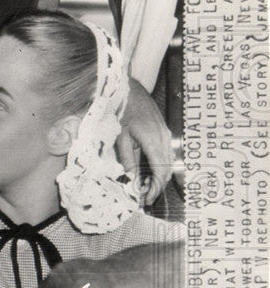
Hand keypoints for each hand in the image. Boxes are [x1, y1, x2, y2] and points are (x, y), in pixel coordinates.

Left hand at [119, 78, 173, 204]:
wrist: (127, 87)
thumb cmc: (120, 110)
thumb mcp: (119, 136)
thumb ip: (126, 158)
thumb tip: (130, 178)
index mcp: (152, 140)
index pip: (160, 171)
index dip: (155, 188)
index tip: (146, 200)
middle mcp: (163, 137)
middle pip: (167, 169)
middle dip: (158, 186)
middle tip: (145, 198)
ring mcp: (165, 133)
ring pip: (168, 162)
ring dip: (159, 177)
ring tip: (146, 189)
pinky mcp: (162, 130)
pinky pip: (165, 153)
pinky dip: (160, 166)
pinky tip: (149, 173)